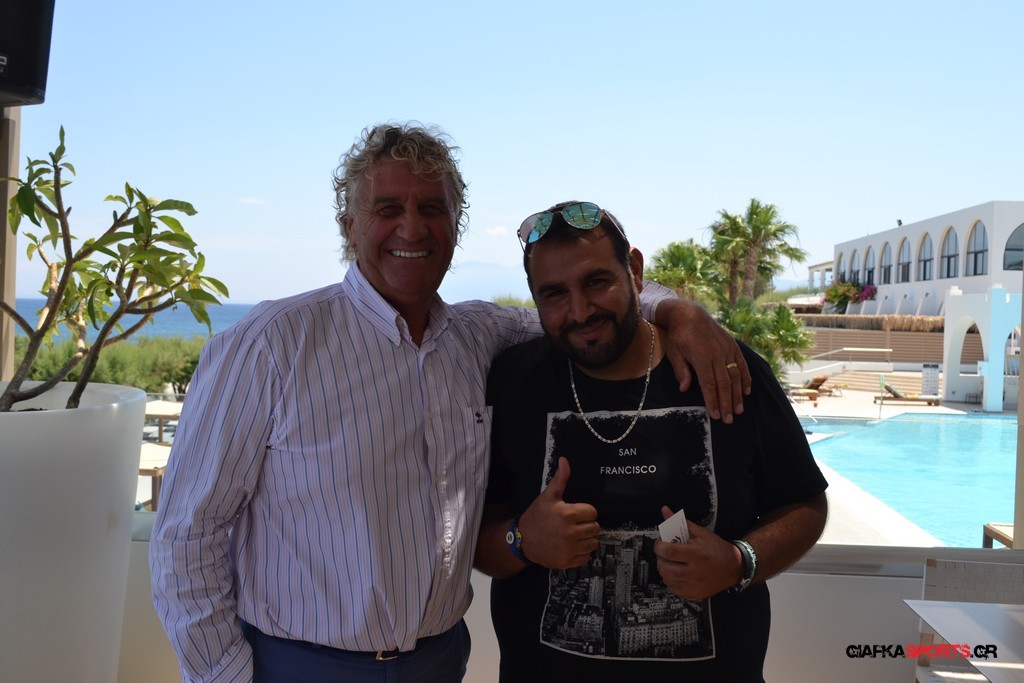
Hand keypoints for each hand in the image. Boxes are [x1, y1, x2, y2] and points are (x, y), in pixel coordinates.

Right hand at [518, 457, 599, 568]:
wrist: (521, 540)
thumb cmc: (536, 516)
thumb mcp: (547, 496)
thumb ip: (560, 479)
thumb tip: (564, 460)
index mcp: (567, 514)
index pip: (592, 512)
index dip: (585, 511)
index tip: (575, 513)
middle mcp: (570, 533)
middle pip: (595, 527)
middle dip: (586, 525)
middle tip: (574, 524)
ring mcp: (569, 549)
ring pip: (593, 542)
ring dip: (586, 539)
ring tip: (573, 535)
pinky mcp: (567, 561)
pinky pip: (586, 557)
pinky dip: (581, 552)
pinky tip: (570, 546)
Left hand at [653, 506, 741, 599]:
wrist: (734, 567)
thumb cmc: (717, 548)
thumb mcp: (700, 532)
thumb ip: (681, 522)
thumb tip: (665, 511)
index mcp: (696, 554)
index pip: (669, 552)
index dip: (659, 547)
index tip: (659, 543)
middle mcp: (695, 572)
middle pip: (665, 569)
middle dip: (660, 560)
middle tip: (663, 554)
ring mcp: (695, 585)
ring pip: (668, 580)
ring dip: (664, 571)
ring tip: (670, 563)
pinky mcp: (695, 594)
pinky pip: (675, 590)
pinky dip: (672, 582)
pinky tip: (677, 574)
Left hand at [660, 300, 750, 422]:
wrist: (690, 314)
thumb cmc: (679, 336)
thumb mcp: (674, 352)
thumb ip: (681, 371)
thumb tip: (685, 389)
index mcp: (701, 357)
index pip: (709, 384)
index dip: (713, 400)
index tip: (715, 415)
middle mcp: (717, 354)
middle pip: (724, 383)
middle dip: (727, 403)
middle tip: (728, 419)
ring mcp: (727, 349)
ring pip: (735, 376)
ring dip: (737, 395)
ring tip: (738, 410)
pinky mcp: (733, 346)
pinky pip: (742, 364)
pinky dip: (745, 378)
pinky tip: (746, 391)